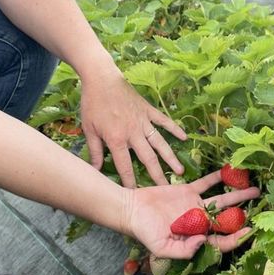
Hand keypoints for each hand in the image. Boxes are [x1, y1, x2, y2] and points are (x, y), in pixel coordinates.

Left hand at [80, 69, 186, 186]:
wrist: (101, 78)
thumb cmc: (92, 104)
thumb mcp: (88, 129)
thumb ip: (94, 151)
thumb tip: (94, 171)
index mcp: (117, 139)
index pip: (125, 166)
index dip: (130, 182)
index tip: (136, 196)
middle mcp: (133, 132)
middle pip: (148, 158)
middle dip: (157, 176)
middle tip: (166, 190)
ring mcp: (143, 120)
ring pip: (160, 143)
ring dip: (170, 158)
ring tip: (179, 172)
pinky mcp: (148, 109)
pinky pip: (164, 121)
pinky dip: (174, 128)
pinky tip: (185, 137)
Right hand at [124, 169, 259, 258]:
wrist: (131, 210)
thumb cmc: (144, 232)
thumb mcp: (161, 247)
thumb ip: (182, 250)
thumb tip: (202, 242)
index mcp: (196, 237)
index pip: (221, 240)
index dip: (236, 238)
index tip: (249, 231)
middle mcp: (200, 222)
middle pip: (227, 220)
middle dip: (244, 216)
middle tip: (262, 208)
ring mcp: (195, 205)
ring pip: (222, 200)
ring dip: (237, 195)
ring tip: (254, 189)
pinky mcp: (188, 191)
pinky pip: (206, 183)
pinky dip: (217, 177)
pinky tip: (229, 171)